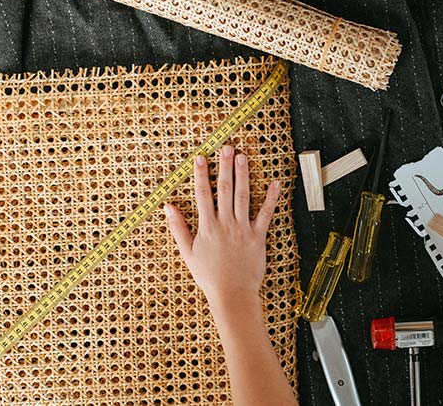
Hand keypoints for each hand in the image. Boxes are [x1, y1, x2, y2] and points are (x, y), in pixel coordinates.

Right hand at [164, 145, 280, 306]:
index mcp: (207, 227)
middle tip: (226, 148)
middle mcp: (225, 224)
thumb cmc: (209, 275)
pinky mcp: (258, 236)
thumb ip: (178, 228)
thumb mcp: (187, 253)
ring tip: (243, 157)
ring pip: (243, 197)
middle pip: (225, 190)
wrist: (232, 294)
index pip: (202, 194)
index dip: (201, 174)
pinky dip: (271, 199)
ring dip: (244, 175)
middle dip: (225, 167)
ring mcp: (243, 229)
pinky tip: (275, 183)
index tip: (200, 157)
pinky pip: (266, 214)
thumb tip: (168, 207)